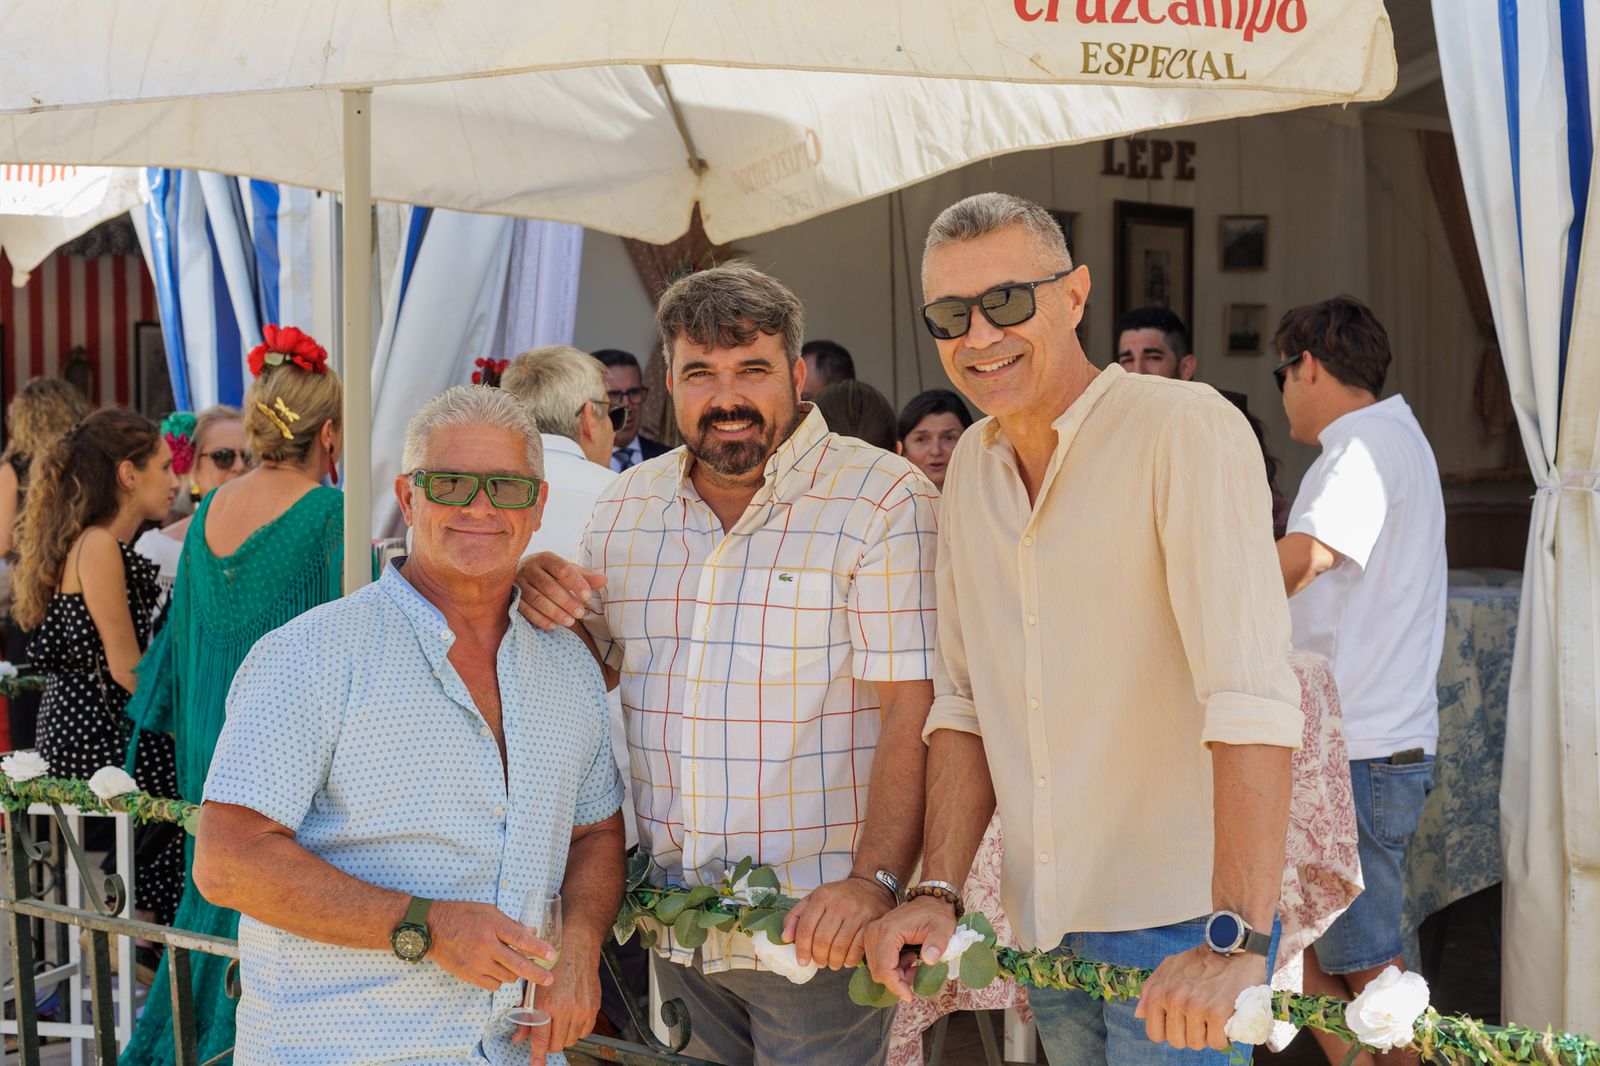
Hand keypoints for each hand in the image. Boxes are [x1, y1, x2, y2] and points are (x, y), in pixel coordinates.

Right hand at [427, 900, 556, 991]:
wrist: (432, 927)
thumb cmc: (462, 915)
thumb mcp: (489, 911)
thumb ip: (511, 924)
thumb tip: (532, 934)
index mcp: (493, 925)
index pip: (521, 939)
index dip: (539, 948)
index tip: (552, 955)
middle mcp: (487, 945)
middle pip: (517, 964)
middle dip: (537, 974)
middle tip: (549, 979)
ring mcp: (477, 962)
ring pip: (507, 977)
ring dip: (515, 974)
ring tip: (513, 966)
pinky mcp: (468, 975)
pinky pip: (493, 985)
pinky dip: (499, 981)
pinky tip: (498, 971)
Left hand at [513, 934, 600, 1056]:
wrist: (576, 949)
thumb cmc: (551, 966)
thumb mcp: (533, 989)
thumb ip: (526, 1016)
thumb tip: (519, 1038)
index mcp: (547, 1004)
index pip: (541, 1039)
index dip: (538, 1056)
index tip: (536, 1065)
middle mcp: (566, 1009)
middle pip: (557, 1044)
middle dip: (549, 1042)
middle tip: (547, 1031)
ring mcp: (582, 1009)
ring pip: (571, 1040)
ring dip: (563, 1036)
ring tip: (560, 1021)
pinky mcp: (593, 1007)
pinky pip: (585, 1032)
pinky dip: (577, 1030)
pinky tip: (572, 1017)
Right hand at [514, 552, 606, 630]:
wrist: (521, 574)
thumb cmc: (550, 573)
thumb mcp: (567, 571)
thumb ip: (585, 577)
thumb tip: (604, 580)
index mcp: (545, 558)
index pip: (562, 569)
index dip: (576, 583)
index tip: (588, 596)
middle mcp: (529, 568)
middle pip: (549, 586)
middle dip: (567, 601)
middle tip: (580, 613)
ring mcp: (518, 583)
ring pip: (537, 600)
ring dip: (555, 612)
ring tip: (570, 622)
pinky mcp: (512, 597)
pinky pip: (525, 610)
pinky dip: (540, 619)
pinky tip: (553, 626)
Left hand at [781, 876, 892, 969]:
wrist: (871, 885)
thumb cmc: (839, 896)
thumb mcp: (815, 898)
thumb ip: (796, 916)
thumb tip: (785, 938)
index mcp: (822, 896)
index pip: (806, 927)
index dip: (802, 948)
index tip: (802, 961)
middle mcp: (839, 904)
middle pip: (822, 940)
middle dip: (818, 957)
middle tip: (819, 963)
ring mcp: (857, 913)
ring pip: (839, 947)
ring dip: (833, 961)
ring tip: (832, 963)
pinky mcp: (871, 923)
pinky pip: (857, 949)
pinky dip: (849, 960)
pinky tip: (846, 961)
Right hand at [863, 895, 957, 1000]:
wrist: (930, 901)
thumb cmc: (936, 915)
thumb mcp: (943, 928)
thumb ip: (937, 944)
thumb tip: (929, 960)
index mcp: (889, 931)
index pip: (884, 969)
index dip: (896, 986)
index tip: (910, 996)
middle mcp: (875, 932)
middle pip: (878, 971)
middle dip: (897, 980)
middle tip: (917, 974)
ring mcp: (872, 933)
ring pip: (877, 968)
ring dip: (896, 974)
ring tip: (915, 964)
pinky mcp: (873, 936)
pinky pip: (878, 960)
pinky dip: (893, 967)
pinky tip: (908, 959)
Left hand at [1135, 946, 1267, 1051]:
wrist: (1231, 948)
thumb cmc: (1200, 960)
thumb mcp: (1168, 967)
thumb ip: (1150, 990)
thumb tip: (1139, 1014)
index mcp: (1158, 992)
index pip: (1154, 1033)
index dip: (1168, 1032)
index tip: (1180, 1024)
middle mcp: (1174, 1000)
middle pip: (1177, 1041)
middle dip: (1188, 1034)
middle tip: (1200, 1019)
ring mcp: (1195, 1007)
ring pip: (1197, 1044)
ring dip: (1206, 1036)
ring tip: (1212, 1018)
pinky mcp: (1217, 1013)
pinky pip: (1217, 1043)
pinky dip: (1222, 1037)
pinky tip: (1224, 1022)